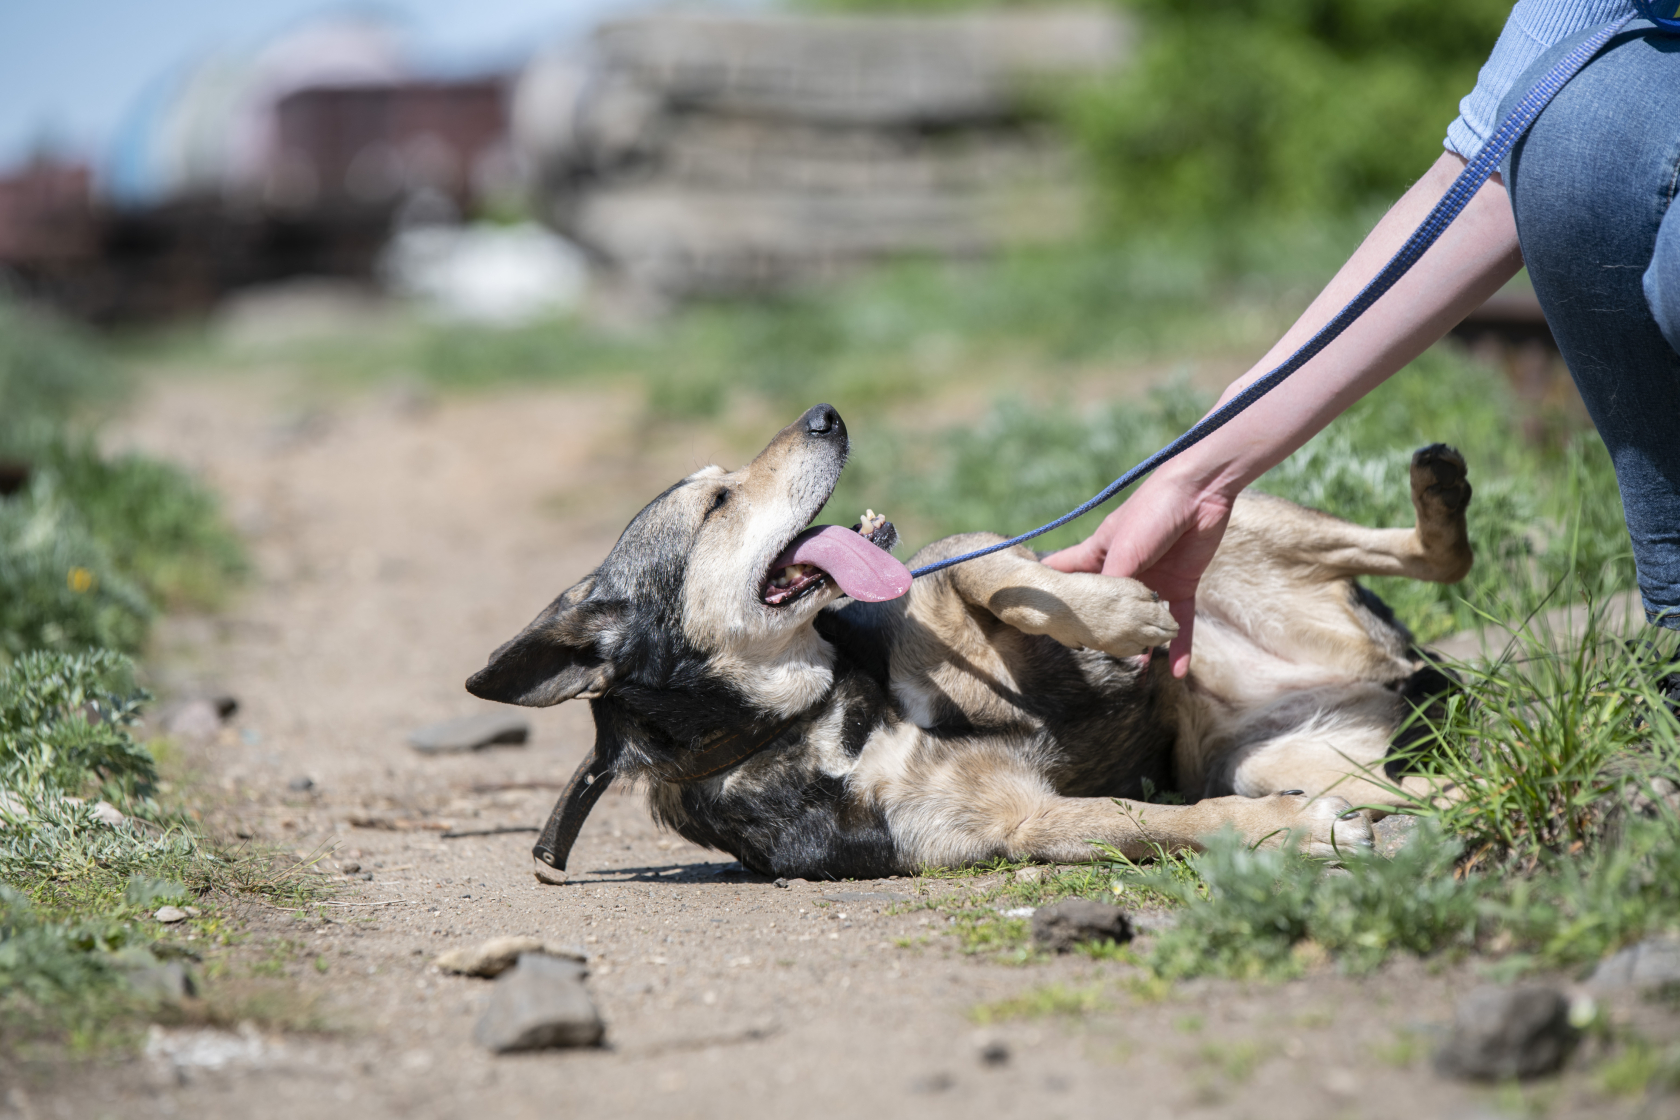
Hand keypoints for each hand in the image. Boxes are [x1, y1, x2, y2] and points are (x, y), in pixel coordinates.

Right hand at [1042, 471, 1232, 677]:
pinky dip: (1182, 646)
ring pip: (1144, 620)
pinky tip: (1179, 672)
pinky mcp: (1182, 586)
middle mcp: (1126, 571)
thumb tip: (1102, 621)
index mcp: (1101, 554)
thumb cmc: (1152, 511)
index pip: (1070, 573)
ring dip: (1142, 643)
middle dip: (1101, 629)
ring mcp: (1155, 580)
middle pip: (1108, 606)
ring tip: (1132, 669)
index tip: (1037, 610)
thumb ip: (1110, 584)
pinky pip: (1180, 622)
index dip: (1056, 590)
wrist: (1200, 493)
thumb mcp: (1122, 549)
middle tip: (1088, 653)